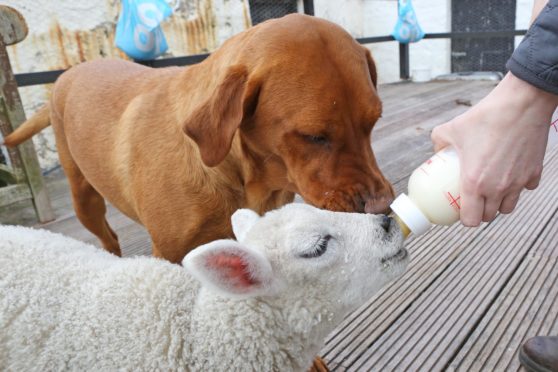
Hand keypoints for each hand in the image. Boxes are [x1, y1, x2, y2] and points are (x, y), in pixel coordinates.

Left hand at [431, 72, 557, 226]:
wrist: (521, 104)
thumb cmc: (486, 116)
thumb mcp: (451, 129)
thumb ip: (439, 141)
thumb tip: (437, 149)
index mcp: (474, 182)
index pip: (471, 219)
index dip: (465, 219)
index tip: (460, 211)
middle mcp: (497, 187)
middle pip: (488, 216)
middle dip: (479, 211)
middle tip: (473, 199)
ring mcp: (518, 182)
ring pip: (508, 207)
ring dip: (498, 203)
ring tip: (491, 190)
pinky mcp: (534, 173)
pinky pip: (525, 189)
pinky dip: (518, 186)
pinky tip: (510, 173)